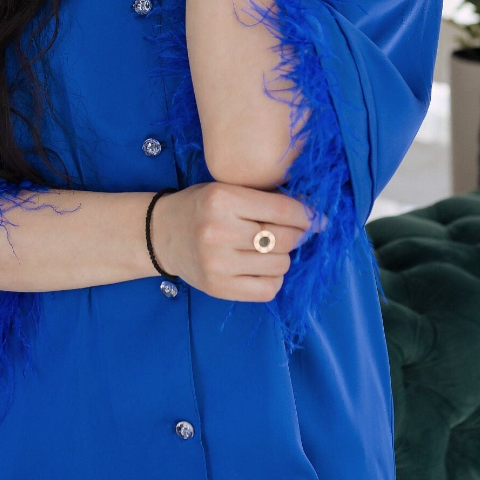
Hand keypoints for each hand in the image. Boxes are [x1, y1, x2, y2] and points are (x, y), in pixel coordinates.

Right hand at [149, 181, 325, 303]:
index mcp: (222, 200)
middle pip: (285, 239)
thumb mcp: (226, 191)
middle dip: (298, 235)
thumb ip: (264, 199)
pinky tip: (263, 269)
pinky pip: (267, 289)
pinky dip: (274, 279)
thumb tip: (313, 214)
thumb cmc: (200, 208)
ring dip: (283, 257)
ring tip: (270, 249)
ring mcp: (218, 263)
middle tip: (294, 232)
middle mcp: (219, 232)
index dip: (308, 215)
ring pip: (280, 265)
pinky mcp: (218, 287)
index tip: (318, 218)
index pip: (283, 209)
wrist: (160, 234)